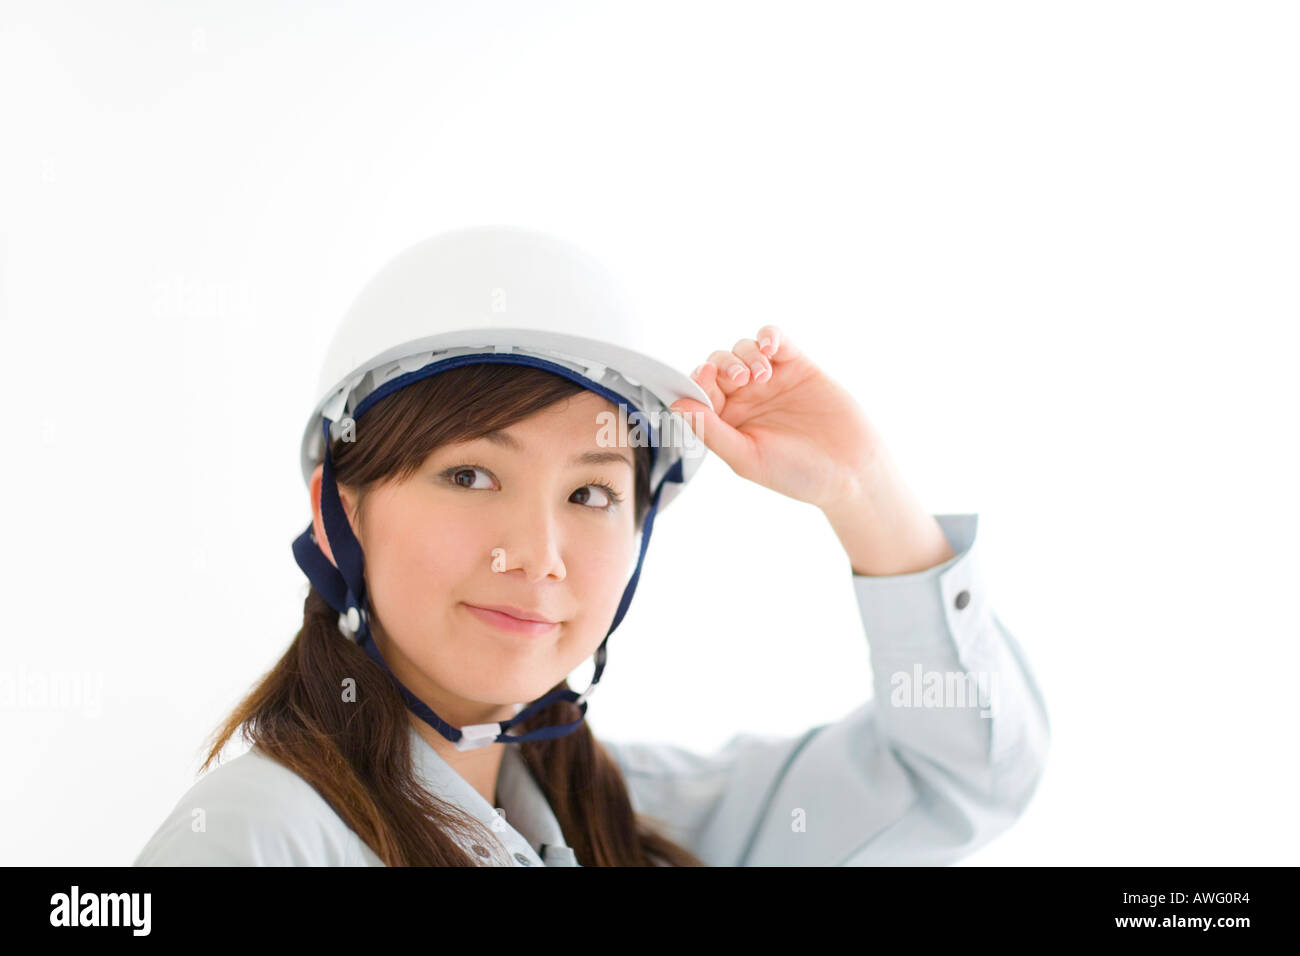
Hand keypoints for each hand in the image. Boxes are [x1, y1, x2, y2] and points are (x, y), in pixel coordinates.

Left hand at [670, 324, 954, 574]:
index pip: (699, 392)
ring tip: (762, 375)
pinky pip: (775, 340)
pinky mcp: (797, 366)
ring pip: (743, 349)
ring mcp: (771, 381)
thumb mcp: (746, 457)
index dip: (697, 381)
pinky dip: (768, 336)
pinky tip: (769, 347)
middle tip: (741, 380)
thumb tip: (675, 404)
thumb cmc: (797, 473)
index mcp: (727, 422)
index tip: (705, 379)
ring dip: (745, 355)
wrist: (850, 471)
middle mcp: (745, 399)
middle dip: (722, 366)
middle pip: (718, 365)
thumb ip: (711, 430)